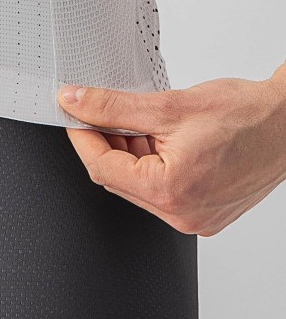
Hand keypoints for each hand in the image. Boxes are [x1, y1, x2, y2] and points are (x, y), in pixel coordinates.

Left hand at [56, 63, 285, 235]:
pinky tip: (155, 138)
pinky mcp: (204, 211)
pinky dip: (149, 163)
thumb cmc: (246, 115)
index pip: (102, 167)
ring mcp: (195, 216)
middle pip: (117, 178)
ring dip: (128, 152)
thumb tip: (75, 102)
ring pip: (137, 184)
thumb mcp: (169, 106)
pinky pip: (160, 190)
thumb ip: (113, 106)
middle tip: (100, 112)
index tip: (72, 114)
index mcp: (171, 192)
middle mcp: (182, 214)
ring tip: (138, 122)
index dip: (81, 137)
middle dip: (104, 143)